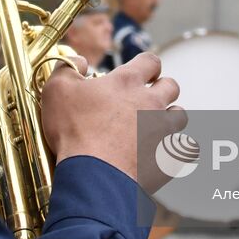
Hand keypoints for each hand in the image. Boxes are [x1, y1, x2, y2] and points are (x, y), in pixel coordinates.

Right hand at [42, 52, 185, 191]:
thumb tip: (79, 61)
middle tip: (146, 98)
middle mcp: (151, 102)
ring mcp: (162, 130)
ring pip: (179, 115)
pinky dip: (171, 149)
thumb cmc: (74, 132)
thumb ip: (68, 68)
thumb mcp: (57, 91)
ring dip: (169, 117)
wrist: (93, 177)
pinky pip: (181, 149)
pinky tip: (157, 153)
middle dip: (162, 88)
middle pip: (171, 86)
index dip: (147, 64)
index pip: (150, 60)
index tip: (142, 72)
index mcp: (127, 82)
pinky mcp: (167, 157)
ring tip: (154, 125)